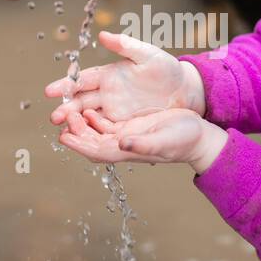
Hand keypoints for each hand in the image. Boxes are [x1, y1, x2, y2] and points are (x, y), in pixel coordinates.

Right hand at [45, 30, 205, 125]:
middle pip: (81, 100)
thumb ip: (125, 45)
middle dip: (66, 108)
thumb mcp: (148, 55)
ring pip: (88, 116)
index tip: (50, 90)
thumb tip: (103, 34)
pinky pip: (102, 128)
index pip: (83, 80)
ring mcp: (114, 109)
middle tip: (54, 116)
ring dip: (74, 122)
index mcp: (109, 75)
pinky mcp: (123, 123)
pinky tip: (79, 138)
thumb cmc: (167, 70)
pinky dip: (90, 132)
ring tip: (61, 129)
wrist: (185, 91)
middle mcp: (107, 93)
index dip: (67, 84)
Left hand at [58, 108, 227, 172]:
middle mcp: (124, 145)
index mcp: (128, 150)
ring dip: (82, 125)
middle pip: (92, 142)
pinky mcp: (132, 127)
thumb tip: (121, 144)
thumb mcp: (164, 140)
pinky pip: (107, 125)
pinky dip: (95, 119)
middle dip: (76, 132)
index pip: (97, 150)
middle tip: (62, 118)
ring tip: (69, 112)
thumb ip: (143, 144)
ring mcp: (127, 136)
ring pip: (97, 133)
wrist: (198, 137)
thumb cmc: (185, 140)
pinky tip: (87, 110)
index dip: (79, 144)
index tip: (64, 136)